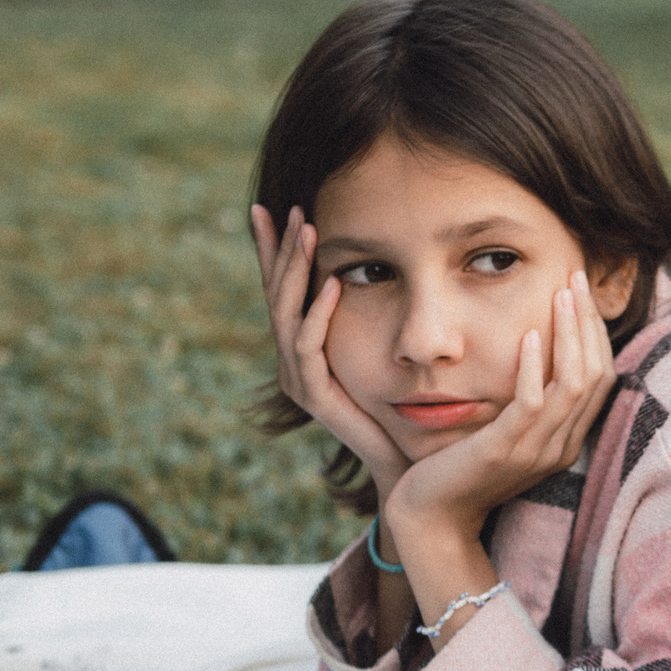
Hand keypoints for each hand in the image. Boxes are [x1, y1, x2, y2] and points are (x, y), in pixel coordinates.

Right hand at [252, 204, 407, 499]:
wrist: (398, 464)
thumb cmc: (397, 411)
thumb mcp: (380, 351)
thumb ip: (373, 316)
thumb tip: (382, 270)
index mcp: (303, 346)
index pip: (284, 289)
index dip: (275, 250)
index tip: (272, 207)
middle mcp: (293, 359)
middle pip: (276, 294)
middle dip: (278, 249)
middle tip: (283, 207)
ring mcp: (298, 376)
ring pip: (287, 313)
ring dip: (296, 270)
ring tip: (306, 231)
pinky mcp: (312, 393)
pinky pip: (309, 346)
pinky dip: (319, 313)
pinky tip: (331, 283)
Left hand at [383, 268, 618, 538]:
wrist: (432, 519)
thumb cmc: (458, 471)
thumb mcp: (502, 434)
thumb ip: (524, 403)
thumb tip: (533, 354)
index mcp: (566, 442)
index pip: (602, 380)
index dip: (596, 333)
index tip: (579, 294)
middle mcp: (561, 446)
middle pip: (597, 375)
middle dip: (588, 322)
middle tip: (574, 279)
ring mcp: (537, 450)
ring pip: (574, 383)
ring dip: (569, 333)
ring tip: (559, 294)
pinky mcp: (506, 450)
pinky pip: (533, 402)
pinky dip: (535, 366)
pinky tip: (528, 335)